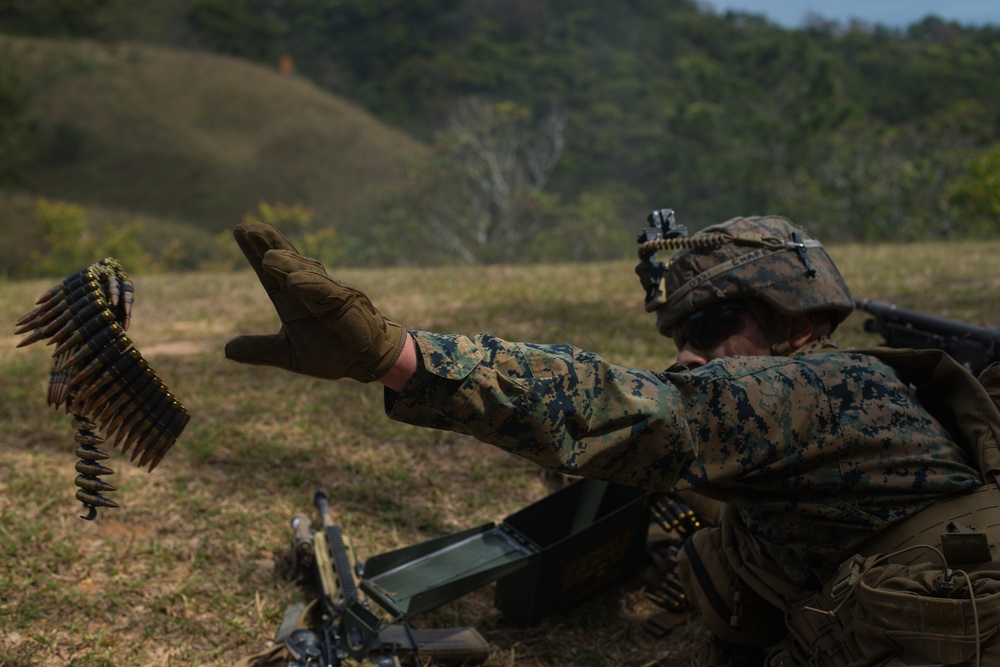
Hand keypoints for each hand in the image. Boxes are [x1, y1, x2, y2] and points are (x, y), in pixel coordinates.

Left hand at [225, 223, 406, 381]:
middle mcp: (310, 290)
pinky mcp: (348, 303)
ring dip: (287, 262)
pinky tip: (292, 280)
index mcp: (292, 300)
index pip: (270, 273)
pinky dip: (309, 285)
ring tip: (266, 256)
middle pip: (287, 262)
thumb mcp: (289, 354)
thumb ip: (260, 350)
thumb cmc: (330, 353)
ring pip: (307, 273)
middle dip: (269, 244)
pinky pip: (326, 292)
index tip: (240, 231)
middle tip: (249, 229)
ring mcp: (330, 293)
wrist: (364, 363)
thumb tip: (226, 350)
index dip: (254, 253)